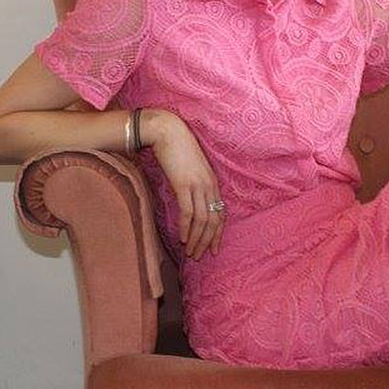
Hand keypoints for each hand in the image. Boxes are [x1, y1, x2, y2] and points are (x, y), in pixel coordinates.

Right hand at [147, 112, 224, 259]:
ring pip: (202, 220)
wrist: (167, 131)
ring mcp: (198, 185)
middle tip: (199, 257)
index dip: (217, 234)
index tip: (213, 249)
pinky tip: (182, 239)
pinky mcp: (183, 184)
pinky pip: (188, 212)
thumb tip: (189, 202)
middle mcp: (209, 186)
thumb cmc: (177, 149)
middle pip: (213, 221)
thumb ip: (194, 185)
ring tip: (190, 253)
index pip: (220, 214)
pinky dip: (186, 228)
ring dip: (196, 240)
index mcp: (212, 183)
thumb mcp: (191, 169)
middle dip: (207, 242)